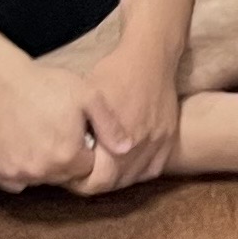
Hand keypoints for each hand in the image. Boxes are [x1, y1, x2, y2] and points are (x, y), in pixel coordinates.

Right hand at [0, 65, 100, 192]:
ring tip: (42, 137)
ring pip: (41, 179)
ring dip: (45, 166)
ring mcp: (17, 174)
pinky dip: (21, 169)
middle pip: (64, 176)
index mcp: (67, 157)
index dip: (87, 151)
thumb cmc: (49, 86)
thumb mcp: (89, 97)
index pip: (87, 169)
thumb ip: (110, 126)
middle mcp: (41, 172)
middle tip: (60, 133)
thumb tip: (128, 149)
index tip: (79, 134)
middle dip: (67, 160)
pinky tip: (24, 146)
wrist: (3, 82)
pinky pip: (16, 180)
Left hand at [78, 41, 183, 193]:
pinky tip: (124, 166)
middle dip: (95, 181)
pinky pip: (152, 169)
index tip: (69, 173)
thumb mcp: (88, 98)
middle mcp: (141, 146)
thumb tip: (67, 154)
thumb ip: (81, 131)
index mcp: (118, 138)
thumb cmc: (115, 72)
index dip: (79, 182)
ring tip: (100, 169)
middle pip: (115, 183)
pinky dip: (137, 172)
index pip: (98, 181)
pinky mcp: (169, 137)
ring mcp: (158, 142)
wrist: (151, 55)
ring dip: (115, 179)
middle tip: (81, 173)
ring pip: (133, 178)